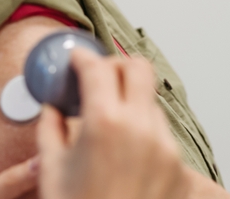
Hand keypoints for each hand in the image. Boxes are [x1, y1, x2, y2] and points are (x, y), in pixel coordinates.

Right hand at [36, 49, 190, 198]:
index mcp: (105, 122)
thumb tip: (52, 109)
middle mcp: (141, 129)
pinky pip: (161, 136)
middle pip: (138, 68)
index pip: (97, 66)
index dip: (81, 58)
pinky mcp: (179, 170)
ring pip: (151, 103)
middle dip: (115, 66)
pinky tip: (123, 154)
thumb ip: (50, 127)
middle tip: (98, 78)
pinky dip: (142, 134)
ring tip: (108, 124)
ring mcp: (165, 149)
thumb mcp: (52, 167)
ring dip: (130, 102)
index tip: (75, 61)